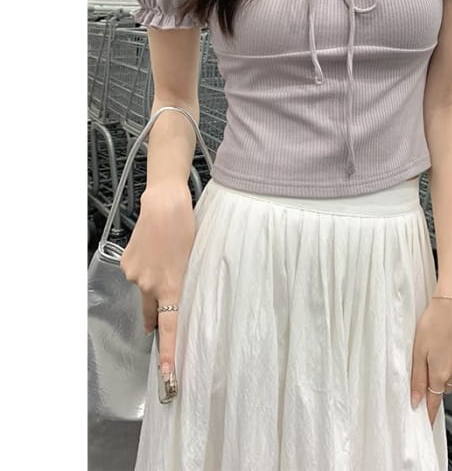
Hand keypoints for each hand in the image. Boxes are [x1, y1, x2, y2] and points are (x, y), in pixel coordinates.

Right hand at [119, 182, 194, 389]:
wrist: (164, 204)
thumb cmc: (186, 229)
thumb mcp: (195, 260)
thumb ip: (186, 284)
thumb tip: (180, 299)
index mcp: (171, 287)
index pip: (170, 328)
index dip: (169, 353)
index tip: (169, 375)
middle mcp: (149, 286)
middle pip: (152, 313)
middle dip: (156, 318)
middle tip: (160, 317)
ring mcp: (135, 275)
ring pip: (145, 289)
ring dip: (154, 281)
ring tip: (165, 256)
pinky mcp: (127, 264)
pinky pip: (138, 274)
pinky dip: (146, 267)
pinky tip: (154, 250)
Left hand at [410, 295, 451, 426]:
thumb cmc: (434, 323)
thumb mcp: (418, 352)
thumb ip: (417, 378)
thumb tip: (416, 400)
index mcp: (440, 374)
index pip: (433, 403)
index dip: (428, 415)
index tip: (425, 424)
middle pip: (440, 389)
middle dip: (431, 390)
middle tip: (419, 383)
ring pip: (448, 376)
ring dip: (439, 375)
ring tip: (427, 359)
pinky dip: (446, 362)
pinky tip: (438, 347)